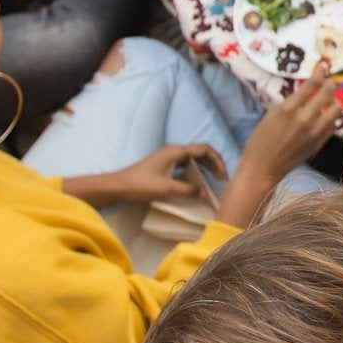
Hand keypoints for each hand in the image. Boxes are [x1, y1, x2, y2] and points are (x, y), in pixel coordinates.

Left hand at [101, 143, 224, 201]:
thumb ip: (188, 190)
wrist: (119, 186)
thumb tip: (205, 193)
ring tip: (213, 181)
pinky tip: (197, 183)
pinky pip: (186, 165)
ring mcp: (169, 157)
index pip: (204, 149)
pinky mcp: (165, 165)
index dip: (217, 160)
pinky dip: (195, 172)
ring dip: (205, 168)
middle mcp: (174, 151)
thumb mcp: (167, 188)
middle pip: (200, 153)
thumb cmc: (141, 185)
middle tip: (222, 179)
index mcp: (176, 151)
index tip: (223, 175)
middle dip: (214, 164)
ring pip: (193, 159)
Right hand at [218, 73, 338, 226]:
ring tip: (327, 101)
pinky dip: (330, 117)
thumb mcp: (272, 114)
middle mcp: (305, 118)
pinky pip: (332, 124)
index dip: (320, 72)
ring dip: (333, 101)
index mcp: (289, 108)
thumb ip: (291, 102)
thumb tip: (306, 91)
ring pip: (336, 109)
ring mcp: (315, 131)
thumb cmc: (261, 139)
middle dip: (330, 83)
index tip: (322, 66)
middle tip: (327, 82)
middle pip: (328, 93)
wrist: (263, 167)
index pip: (312, 84)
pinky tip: (323, 117)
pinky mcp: (319, 142)